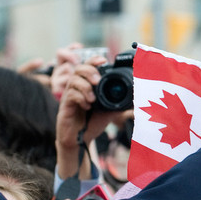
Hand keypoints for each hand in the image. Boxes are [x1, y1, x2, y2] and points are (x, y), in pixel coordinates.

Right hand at [55, 63, 115, 178]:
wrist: (80, 140)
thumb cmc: (92, 123)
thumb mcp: (109, 111)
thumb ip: (118, 103)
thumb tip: (135, 99)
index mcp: (87, 84)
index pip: (88, 66)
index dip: (94, 60)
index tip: (104, 60)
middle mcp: (77, 87)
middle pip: (79, 69)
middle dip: (90, 71)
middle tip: (98, 81)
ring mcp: (69, 95)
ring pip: (73, 80)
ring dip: (85, 87)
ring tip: (93, 99)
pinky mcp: (65, 106)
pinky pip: (70, 95)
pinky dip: (80, 98)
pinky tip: (87, 106)